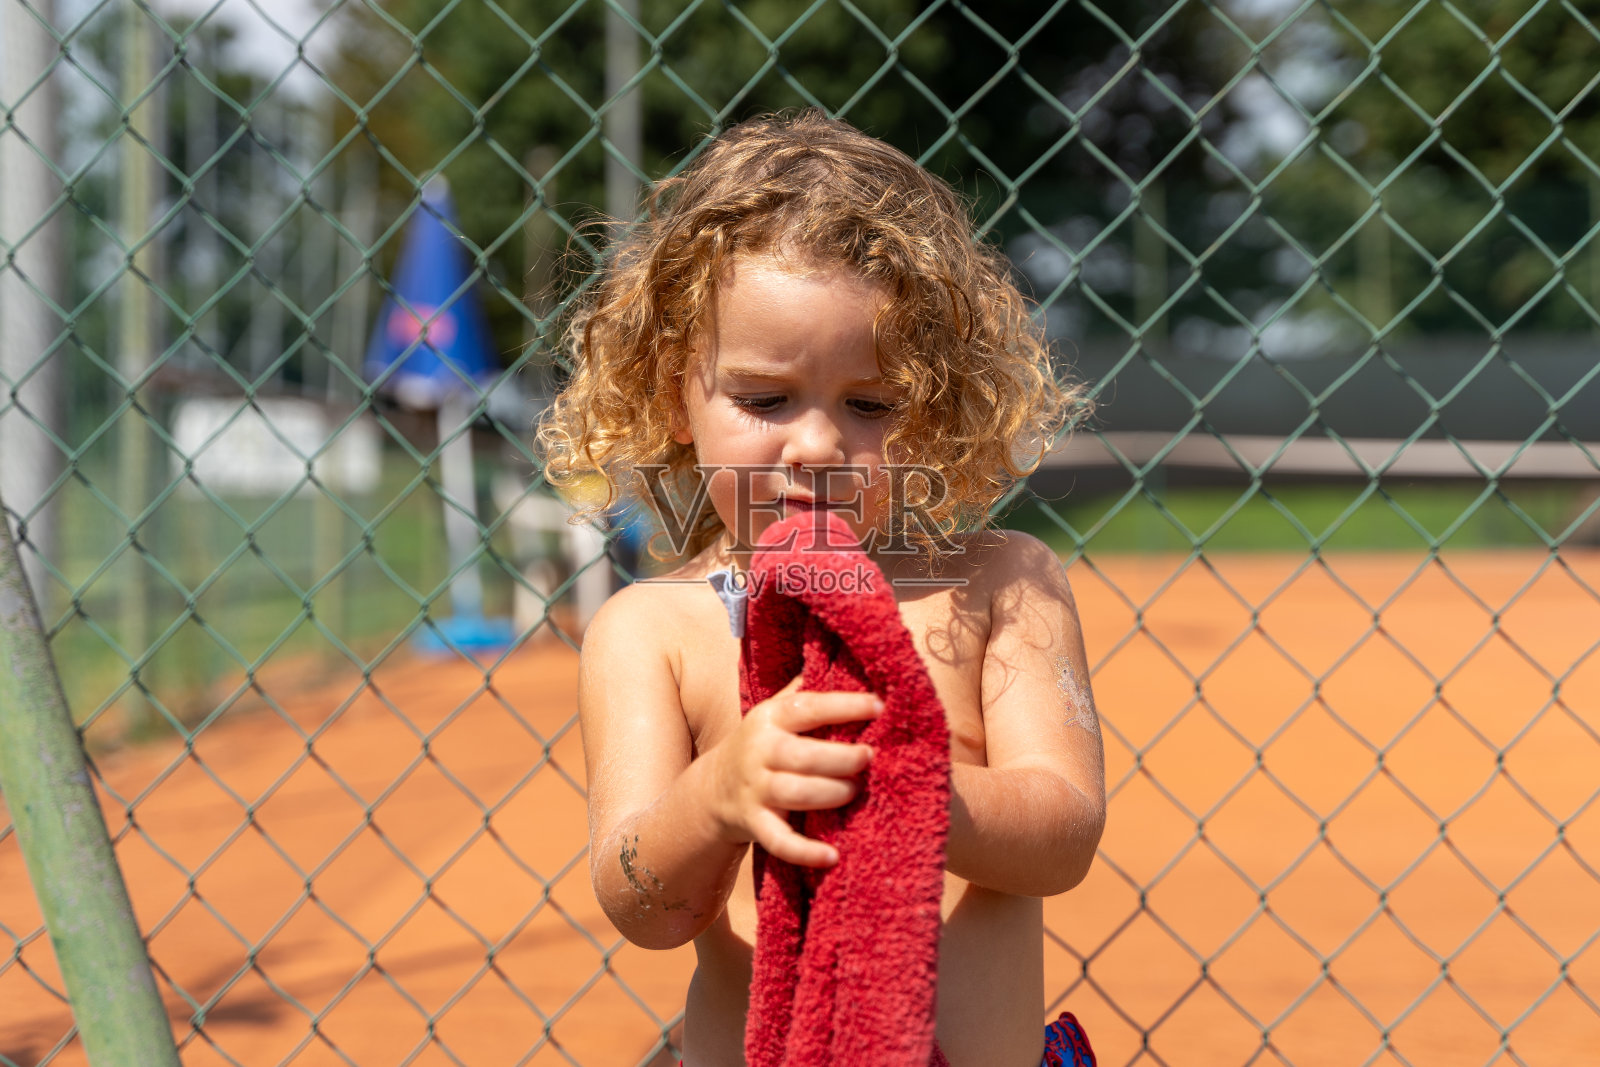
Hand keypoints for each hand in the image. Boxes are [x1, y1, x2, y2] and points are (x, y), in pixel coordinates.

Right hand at [708, 675, 880, 867]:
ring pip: (796, 794)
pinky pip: (780, 841)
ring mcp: (756, 789)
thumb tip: (851, 665)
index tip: (880, 706)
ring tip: (856, 790)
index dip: (845, 706)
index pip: (809, 707)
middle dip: (843, 758)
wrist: (713, 789)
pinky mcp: (755, 824)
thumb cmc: (762, 744)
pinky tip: (833, 856)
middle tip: (870, 758)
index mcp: (769, 718)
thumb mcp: (774, 712)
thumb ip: (805, 692)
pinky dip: (806, 852)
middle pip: (805, 755)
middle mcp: (760, 751)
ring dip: (833, 794)